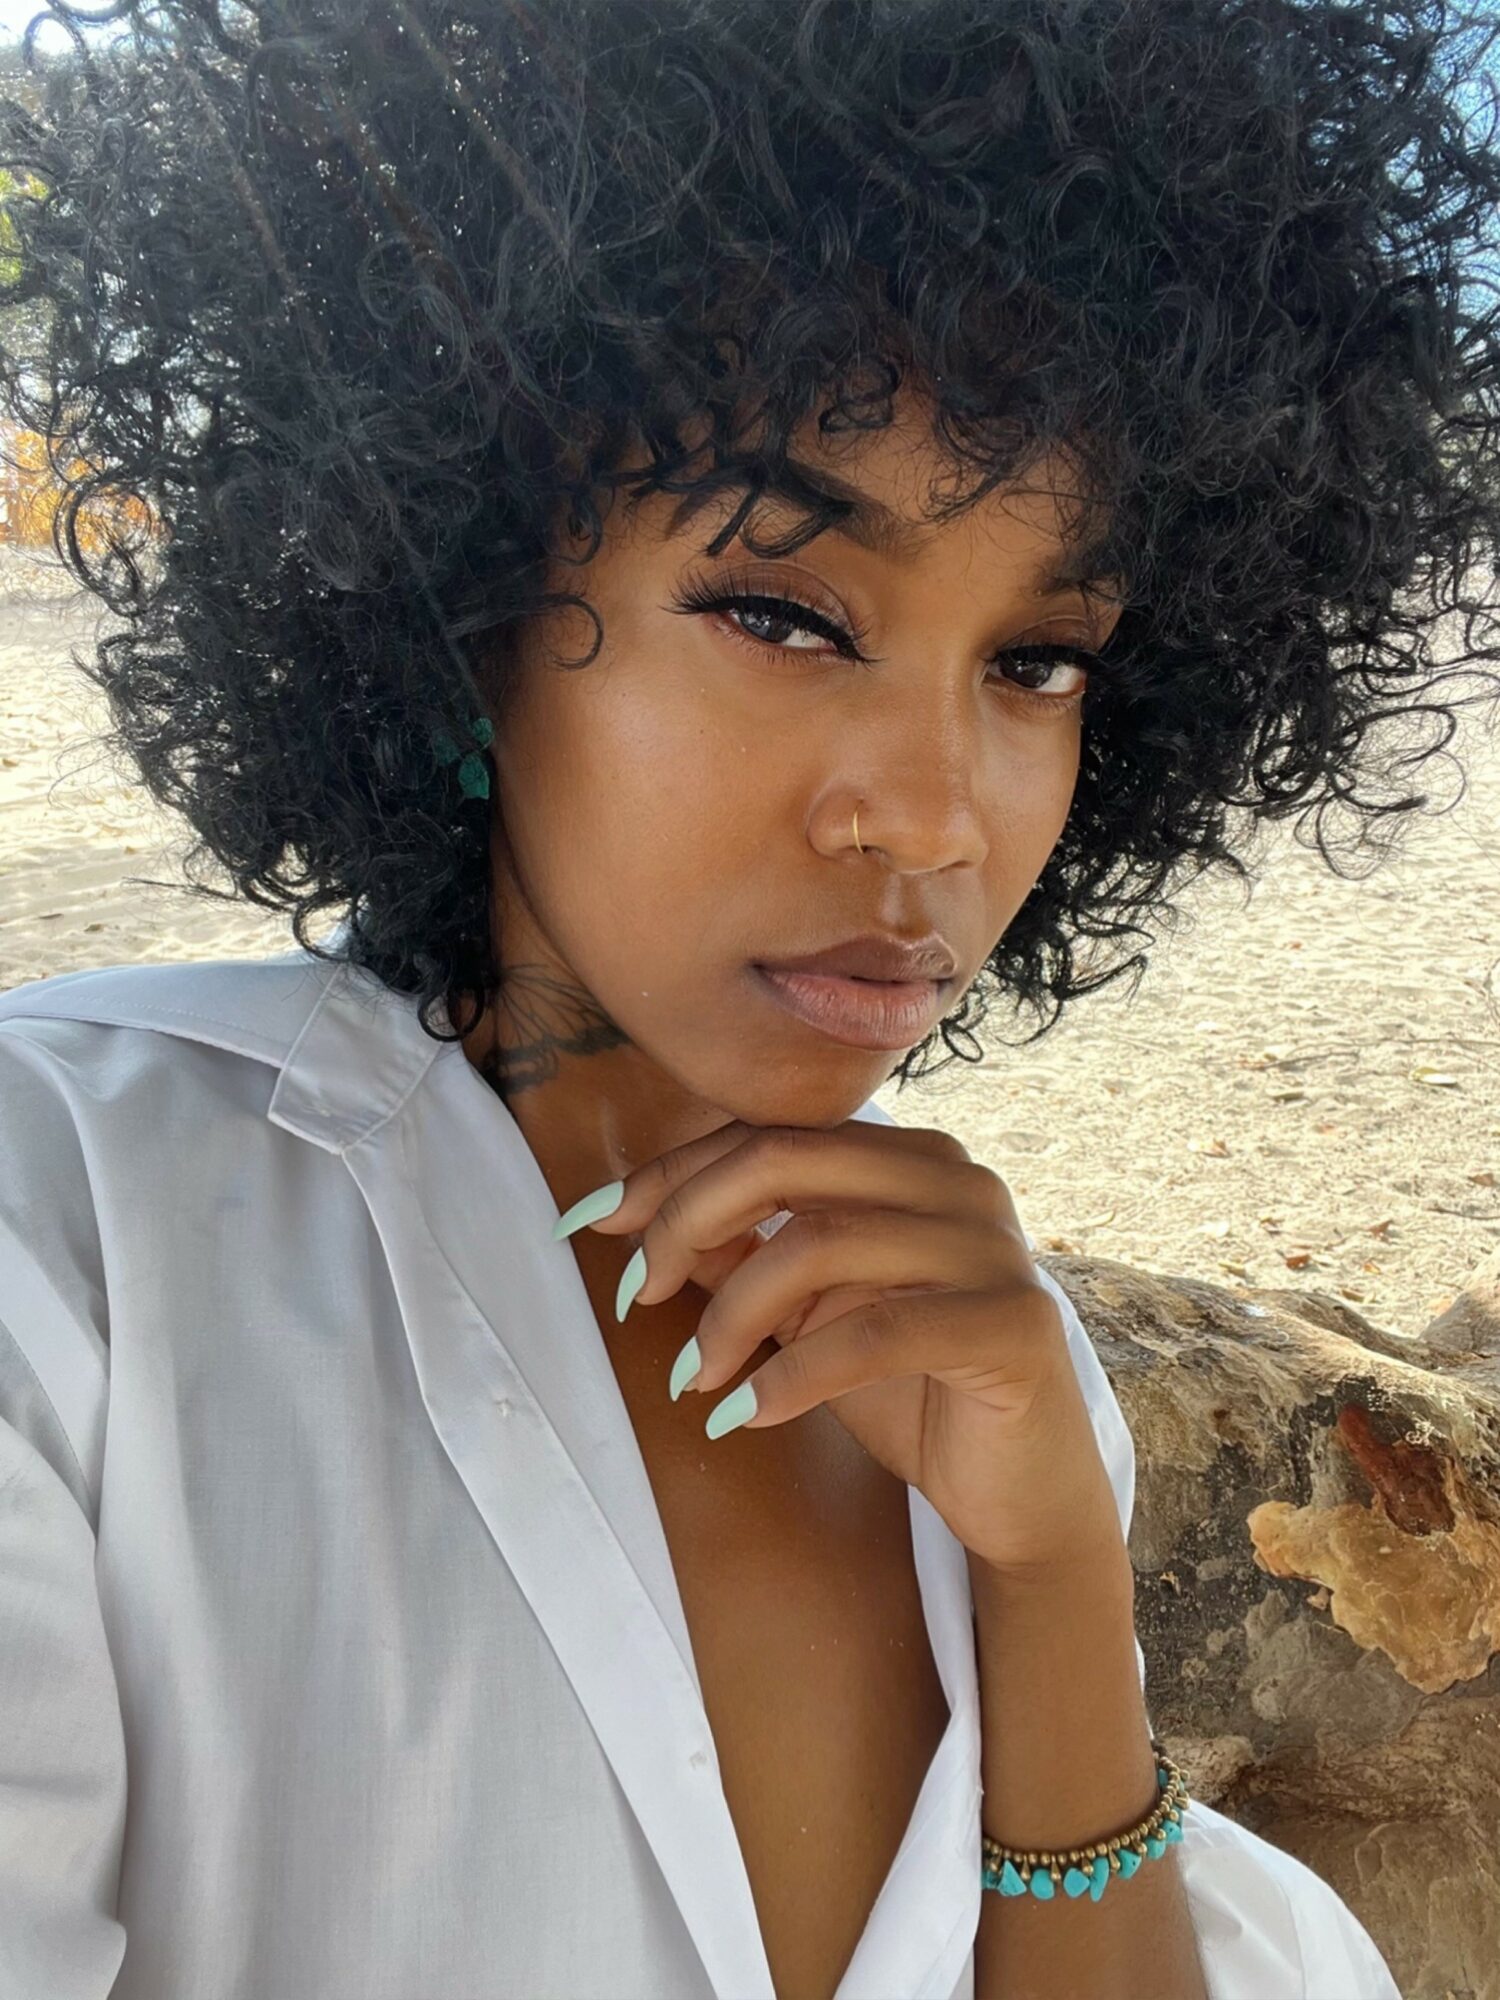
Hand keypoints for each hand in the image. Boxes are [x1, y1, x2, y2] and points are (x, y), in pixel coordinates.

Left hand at [571, 1118, 1125, 1586]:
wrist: (1019, 1494)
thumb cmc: (909, 1392)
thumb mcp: (810, 1312)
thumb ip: (745, 1253)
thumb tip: (636, 1218)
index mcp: (910, 1158)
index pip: (769, 1135)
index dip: (671, 1175)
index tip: (589, 1224)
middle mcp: (959, 1180)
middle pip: (787, 1161)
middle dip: (688, 1222)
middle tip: (638, 1296)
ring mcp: (993, 1247)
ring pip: (820, 1243)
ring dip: (730, 1316)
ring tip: (692, 1381)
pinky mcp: (1014, 1324)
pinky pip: (875, 1332)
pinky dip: (790, 1375)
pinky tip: (741, 1416)